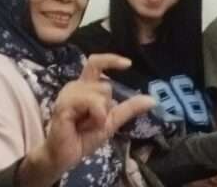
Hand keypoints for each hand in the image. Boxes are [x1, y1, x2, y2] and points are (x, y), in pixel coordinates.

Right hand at [22, 54, 154, 185]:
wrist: (64, 156)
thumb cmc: (83, 137)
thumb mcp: (111, 122)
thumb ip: (129, 109)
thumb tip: (152, 100)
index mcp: (85, 87)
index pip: (96, 64)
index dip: (111, 60)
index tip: (128, 64)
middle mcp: (76, 86)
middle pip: (105, 84)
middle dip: (107, 106)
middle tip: (93, 122)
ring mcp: (68, 94)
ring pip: (100, 92)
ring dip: (101, 113)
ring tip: (86, 124)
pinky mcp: (64, 104)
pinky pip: (91, 101)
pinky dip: (96, 115)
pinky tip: (84, 125)